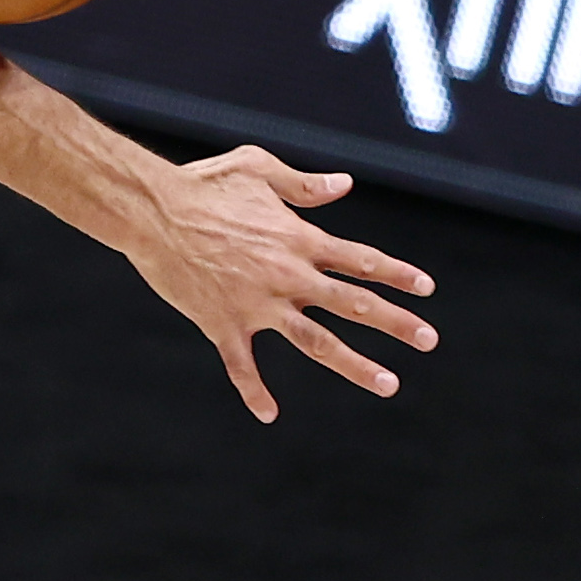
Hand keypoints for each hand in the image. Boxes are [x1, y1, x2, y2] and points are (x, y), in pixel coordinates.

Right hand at [129, 147, 436, 419]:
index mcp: (297, 239)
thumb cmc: (201, 183)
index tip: (426, 289)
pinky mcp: (222, 323)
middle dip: (395, 322)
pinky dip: (254, 390)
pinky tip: (268, 414)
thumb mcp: (255, 167)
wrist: (151, 212)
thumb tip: (345, 185)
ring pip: (315, 341)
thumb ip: (303, 184)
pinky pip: (241, 364)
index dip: (396, 274)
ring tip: (389, 383)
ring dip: (355, 364)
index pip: (359, 259)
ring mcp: (256, 304)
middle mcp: (286, 275)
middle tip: (429, 339)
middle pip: (352, 302)